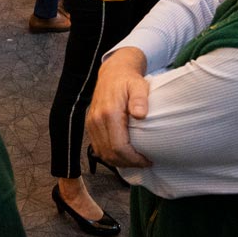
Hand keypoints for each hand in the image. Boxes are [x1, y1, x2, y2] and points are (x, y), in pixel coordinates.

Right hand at [86, 48, 151, 168]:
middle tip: (144, 162)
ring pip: (103, 154)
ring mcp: (91, 124)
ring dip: (119, 162)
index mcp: (109, 113)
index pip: (119, 147)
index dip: (133, 159)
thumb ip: (140, 99)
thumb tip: (140, 115)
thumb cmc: (128, 80)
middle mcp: (96, 120)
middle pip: (110, 154)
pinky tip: (124, 155)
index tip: (147, 160)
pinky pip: (98, 148)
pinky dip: (110, 156)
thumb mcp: (139, 85)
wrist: (112, 72)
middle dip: (128, 163)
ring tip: (135, 161)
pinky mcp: (90, 125)